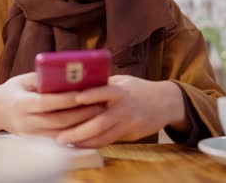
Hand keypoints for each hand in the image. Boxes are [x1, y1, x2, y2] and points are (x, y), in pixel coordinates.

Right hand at [0, 73, 105, 137]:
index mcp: (22, 103)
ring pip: (60, 133)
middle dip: (80, 114)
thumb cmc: (13, 90)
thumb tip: (67, 73)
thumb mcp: (24, 80)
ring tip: (97, 114)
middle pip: (57, 120)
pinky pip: (57, 139)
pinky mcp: (35, 140)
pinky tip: (87, 125)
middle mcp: (26, 121)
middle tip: (99, 105)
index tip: (83, 93)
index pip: (47, 103)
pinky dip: (74, 132)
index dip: (66, 100)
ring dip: (81, 125)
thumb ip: (43, 78)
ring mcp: (30, 133)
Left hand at [55, 75, 188, 147]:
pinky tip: (80, 144)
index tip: (76, 98)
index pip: (106, 91)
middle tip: (60, 136)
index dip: (92, 95)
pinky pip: (109, 140)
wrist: (166, 102)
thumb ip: (103, 84)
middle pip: (100, 121)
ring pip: (103, 136)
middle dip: (78, 131)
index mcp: (122, 90)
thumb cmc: (138, 89)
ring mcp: (129, 122)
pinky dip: (93, 144)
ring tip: (65, 143)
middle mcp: (125, 107)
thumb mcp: (123, 81)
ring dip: (83, 141)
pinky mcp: (132, 134)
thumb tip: (76, 85)